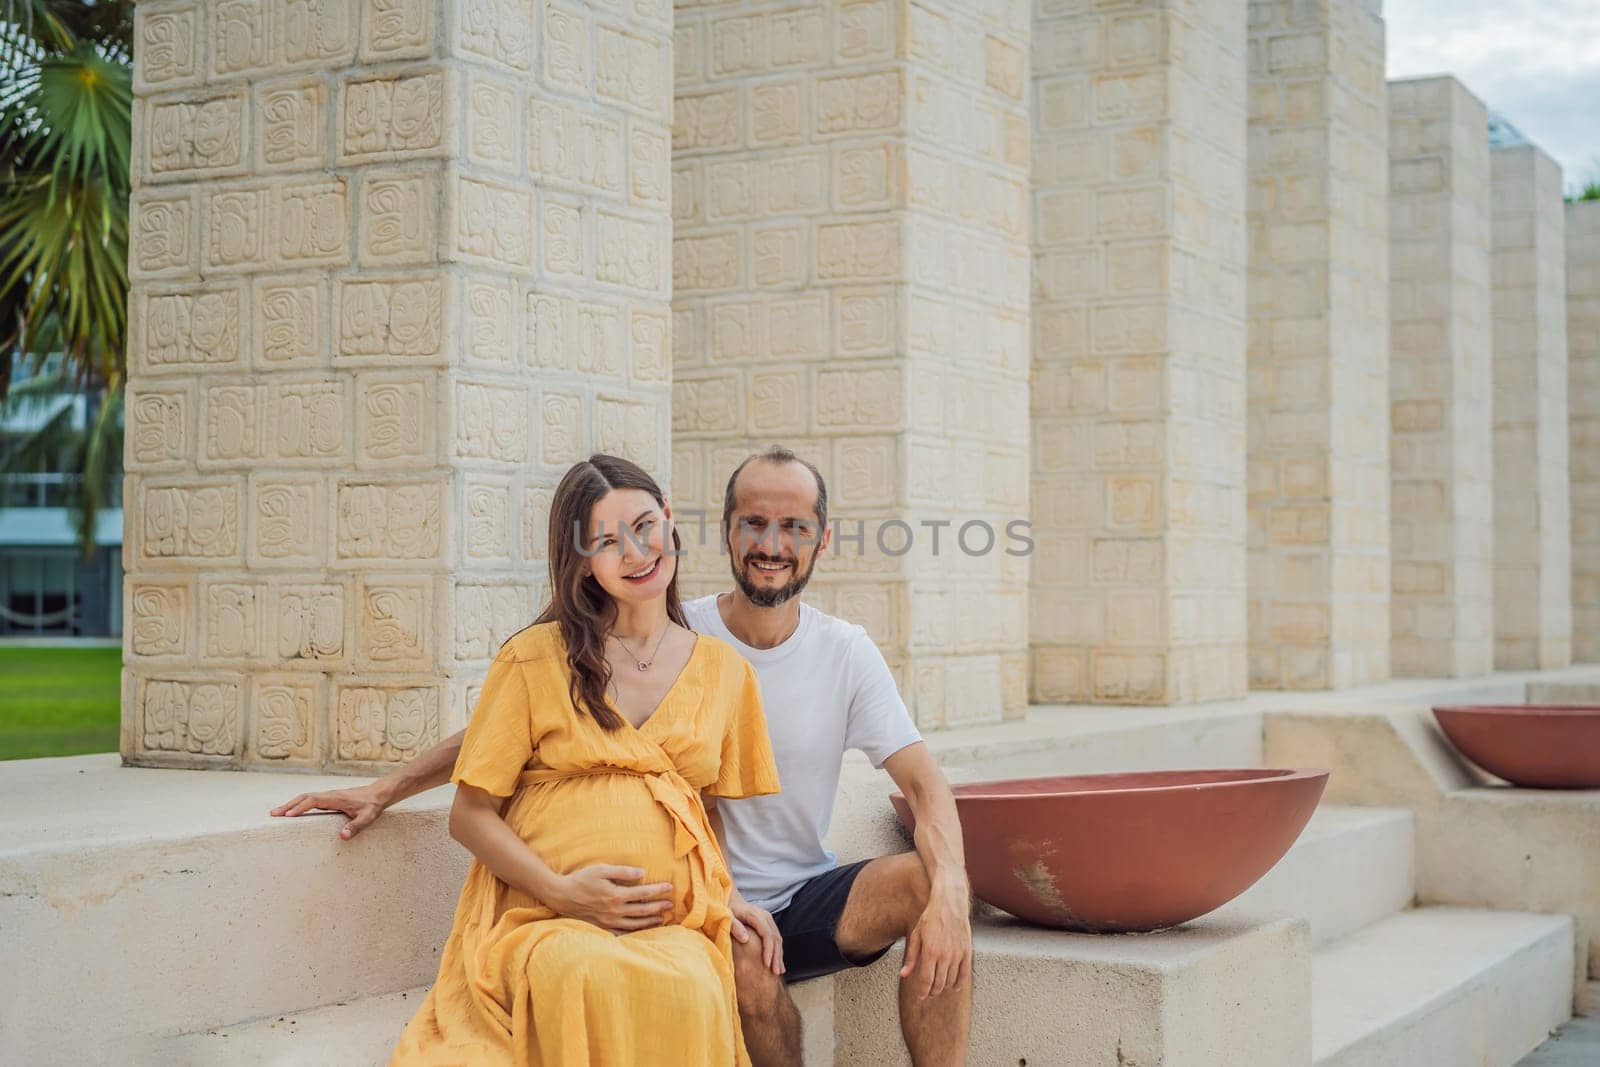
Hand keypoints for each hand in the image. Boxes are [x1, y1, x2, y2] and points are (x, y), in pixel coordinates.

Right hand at [269, 783, 389, 839]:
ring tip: (277, 813)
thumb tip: (343, 836)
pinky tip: (293, 812)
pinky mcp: (330, 799)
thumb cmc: (372, 805)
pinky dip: (299, 804)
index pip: (313, 801)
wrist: (379, 793)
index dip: (300, 808)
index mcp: (335, 798)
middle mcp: (329, 795)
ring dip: (291, 804)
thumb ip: (356, 826)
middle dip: (288, 805)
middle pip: (304, 797)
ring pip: (306, 798)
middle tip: (273, 814)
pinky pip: (311, 800)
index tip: (287, 816)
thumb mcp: (368, 817)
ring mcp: (329, 796)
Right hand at [546, 865, 674, 932]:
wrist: (561, 896)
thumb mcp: (601, 869)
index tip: (670, 888)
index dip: (658, 890)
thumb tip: (642, 873)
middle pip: (642, 910)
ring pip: (635, 924)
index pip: (643, 893)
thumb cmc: (581, 879)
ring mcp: (609, 921)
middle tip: (670, 905)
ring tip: (661, 919)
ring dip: (650, 921)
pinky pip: (622, 933)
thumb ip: (623, 871)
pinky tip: (640, 931)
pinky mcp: (602, 927)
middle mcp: (615, 911)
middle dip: (658, 907)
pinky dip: (634, 932)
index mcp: (616, 895)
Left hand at [729, 888, 783, 974]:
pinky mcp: (768, 925)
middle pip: (775, 938)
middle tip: (776, 972)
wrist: (731, 901)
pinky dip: (778, 952)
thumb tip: (746, 939)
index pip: (767, 934)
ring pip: (778, 939)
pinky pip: (776, 939)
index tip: (767, 964)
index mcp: (756, 915)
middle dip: (776, 956)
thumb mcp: (727, 917)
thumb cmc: (727, 910)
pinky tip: (778, 963)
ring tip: (779, 971)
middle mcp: (765, 917)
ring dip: (779, 956)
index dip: (768, 950)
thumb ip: (735, 927)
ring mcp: (769, 920)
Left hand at [899, 885, 971, 998]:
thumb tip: (904, 974)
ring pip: (951, 980)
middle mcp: (945, 955)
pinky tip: (955, 986)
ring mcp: (957, 954)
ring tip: (938, 987)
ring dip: (944, 987)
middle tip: (928, 993)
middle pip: (939, 983)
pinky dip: (960, 983)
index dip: (922, 991)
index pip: (926, 981)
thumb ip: (911, 957)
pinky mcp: (967, 951)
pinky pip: (965, 973)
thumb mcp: (916, 935)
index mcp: (930, 951)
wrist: (949, 904)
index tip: (920, 996)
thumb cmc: (930, 918)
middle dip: (932, 992)